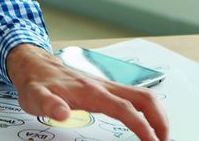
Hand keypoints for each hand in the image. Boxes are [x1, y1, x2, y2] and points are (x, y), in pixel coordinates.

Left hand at [7, 44, 169, 140]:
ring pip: (143, 96)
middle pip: (145, 99)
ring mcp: (107, 86)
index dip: (143, 127)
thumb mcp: (35, 97)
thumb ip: (48, 104)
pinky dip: (148, 109)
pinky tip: (146, 121)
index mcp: (91, 91)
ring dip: (157, 114)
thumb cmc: (37, 82)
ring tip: (159, 135)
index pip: (126, 110)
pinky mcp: (106, 87)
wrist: (35, 65)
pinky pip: (134, 96)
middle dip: (161, 121)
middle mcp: (103, 86)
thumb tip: (61, 112)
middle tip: (163, 140)